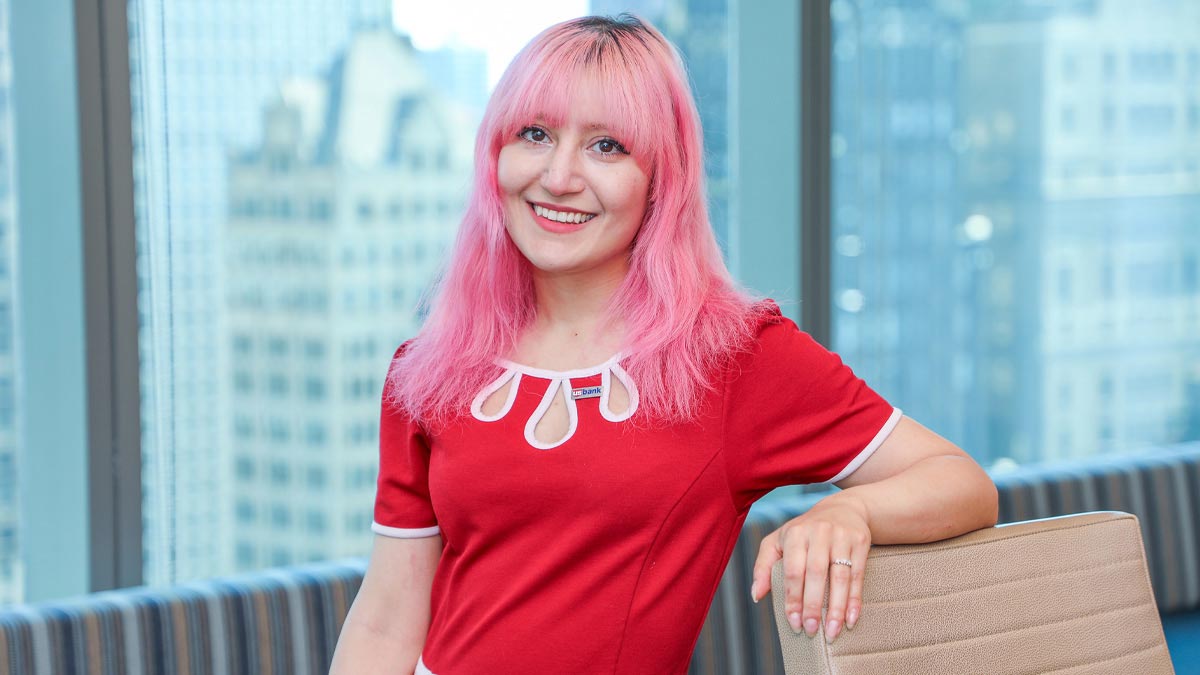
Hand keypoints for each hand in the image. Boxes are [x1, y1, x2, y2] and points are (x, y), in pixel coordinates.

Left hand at [749, 492, 871, 643]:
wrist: (843, 509)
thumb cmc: (804, 531)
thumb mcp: (779, 541)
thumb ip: (764, 566)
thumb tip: (756, 595)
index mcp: (794, 533)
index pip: (792, 571)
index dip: (793, 599)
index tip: (794, 622)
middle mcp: (818, 532)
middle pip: (816, 574)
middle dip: (813, 605)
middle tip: (811, 630)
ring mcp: (841, 536)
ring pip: (840, 577)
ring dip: (836, 608)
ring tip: (832, 632)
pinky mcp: (860, 541)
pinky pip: (858, 575)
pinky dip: (855, 599)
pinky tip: (850, 619)